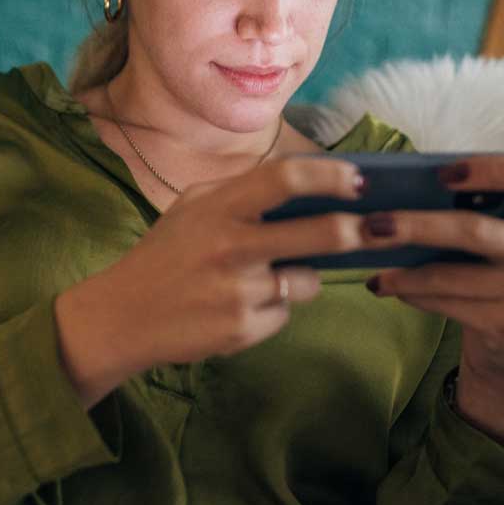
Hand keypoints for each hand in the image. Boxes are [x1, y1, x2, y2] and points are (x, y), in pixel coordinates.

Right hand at [55, 155, 377, 405]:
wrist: (124, 316)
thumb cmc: (165, 255)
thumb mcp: (192, 208)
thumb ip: (240, 192)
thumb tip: (305, 181)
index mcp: (218, 207)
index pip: (285, 178)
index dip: (330, 176)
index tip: (360, 180)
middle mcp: (231, 245)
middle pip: (322, 232)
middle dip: (360, 230)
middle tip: (380, 229)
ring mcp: (239, 290)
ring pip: (307, 280)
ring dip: (297, 278)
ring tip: (255, 280)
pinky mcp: (243, 328)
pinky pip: (284, 313)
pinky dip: (271, 310)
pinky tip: (236, 308)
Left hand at [361, 155, 503, 438]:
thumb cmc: (481, 270)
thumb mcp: (479, 238)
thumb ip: (453, 211)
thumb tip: (382, 195)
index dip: (490, 170)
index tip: (442, 174)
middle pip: (473, 229)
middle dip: (416, 226)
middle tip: (372, 225)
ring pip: (450, 274)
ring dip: (402, 273)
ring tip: (371, 271)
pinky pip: (445, 304)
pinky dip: (411, 295)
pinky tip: (390, 289)